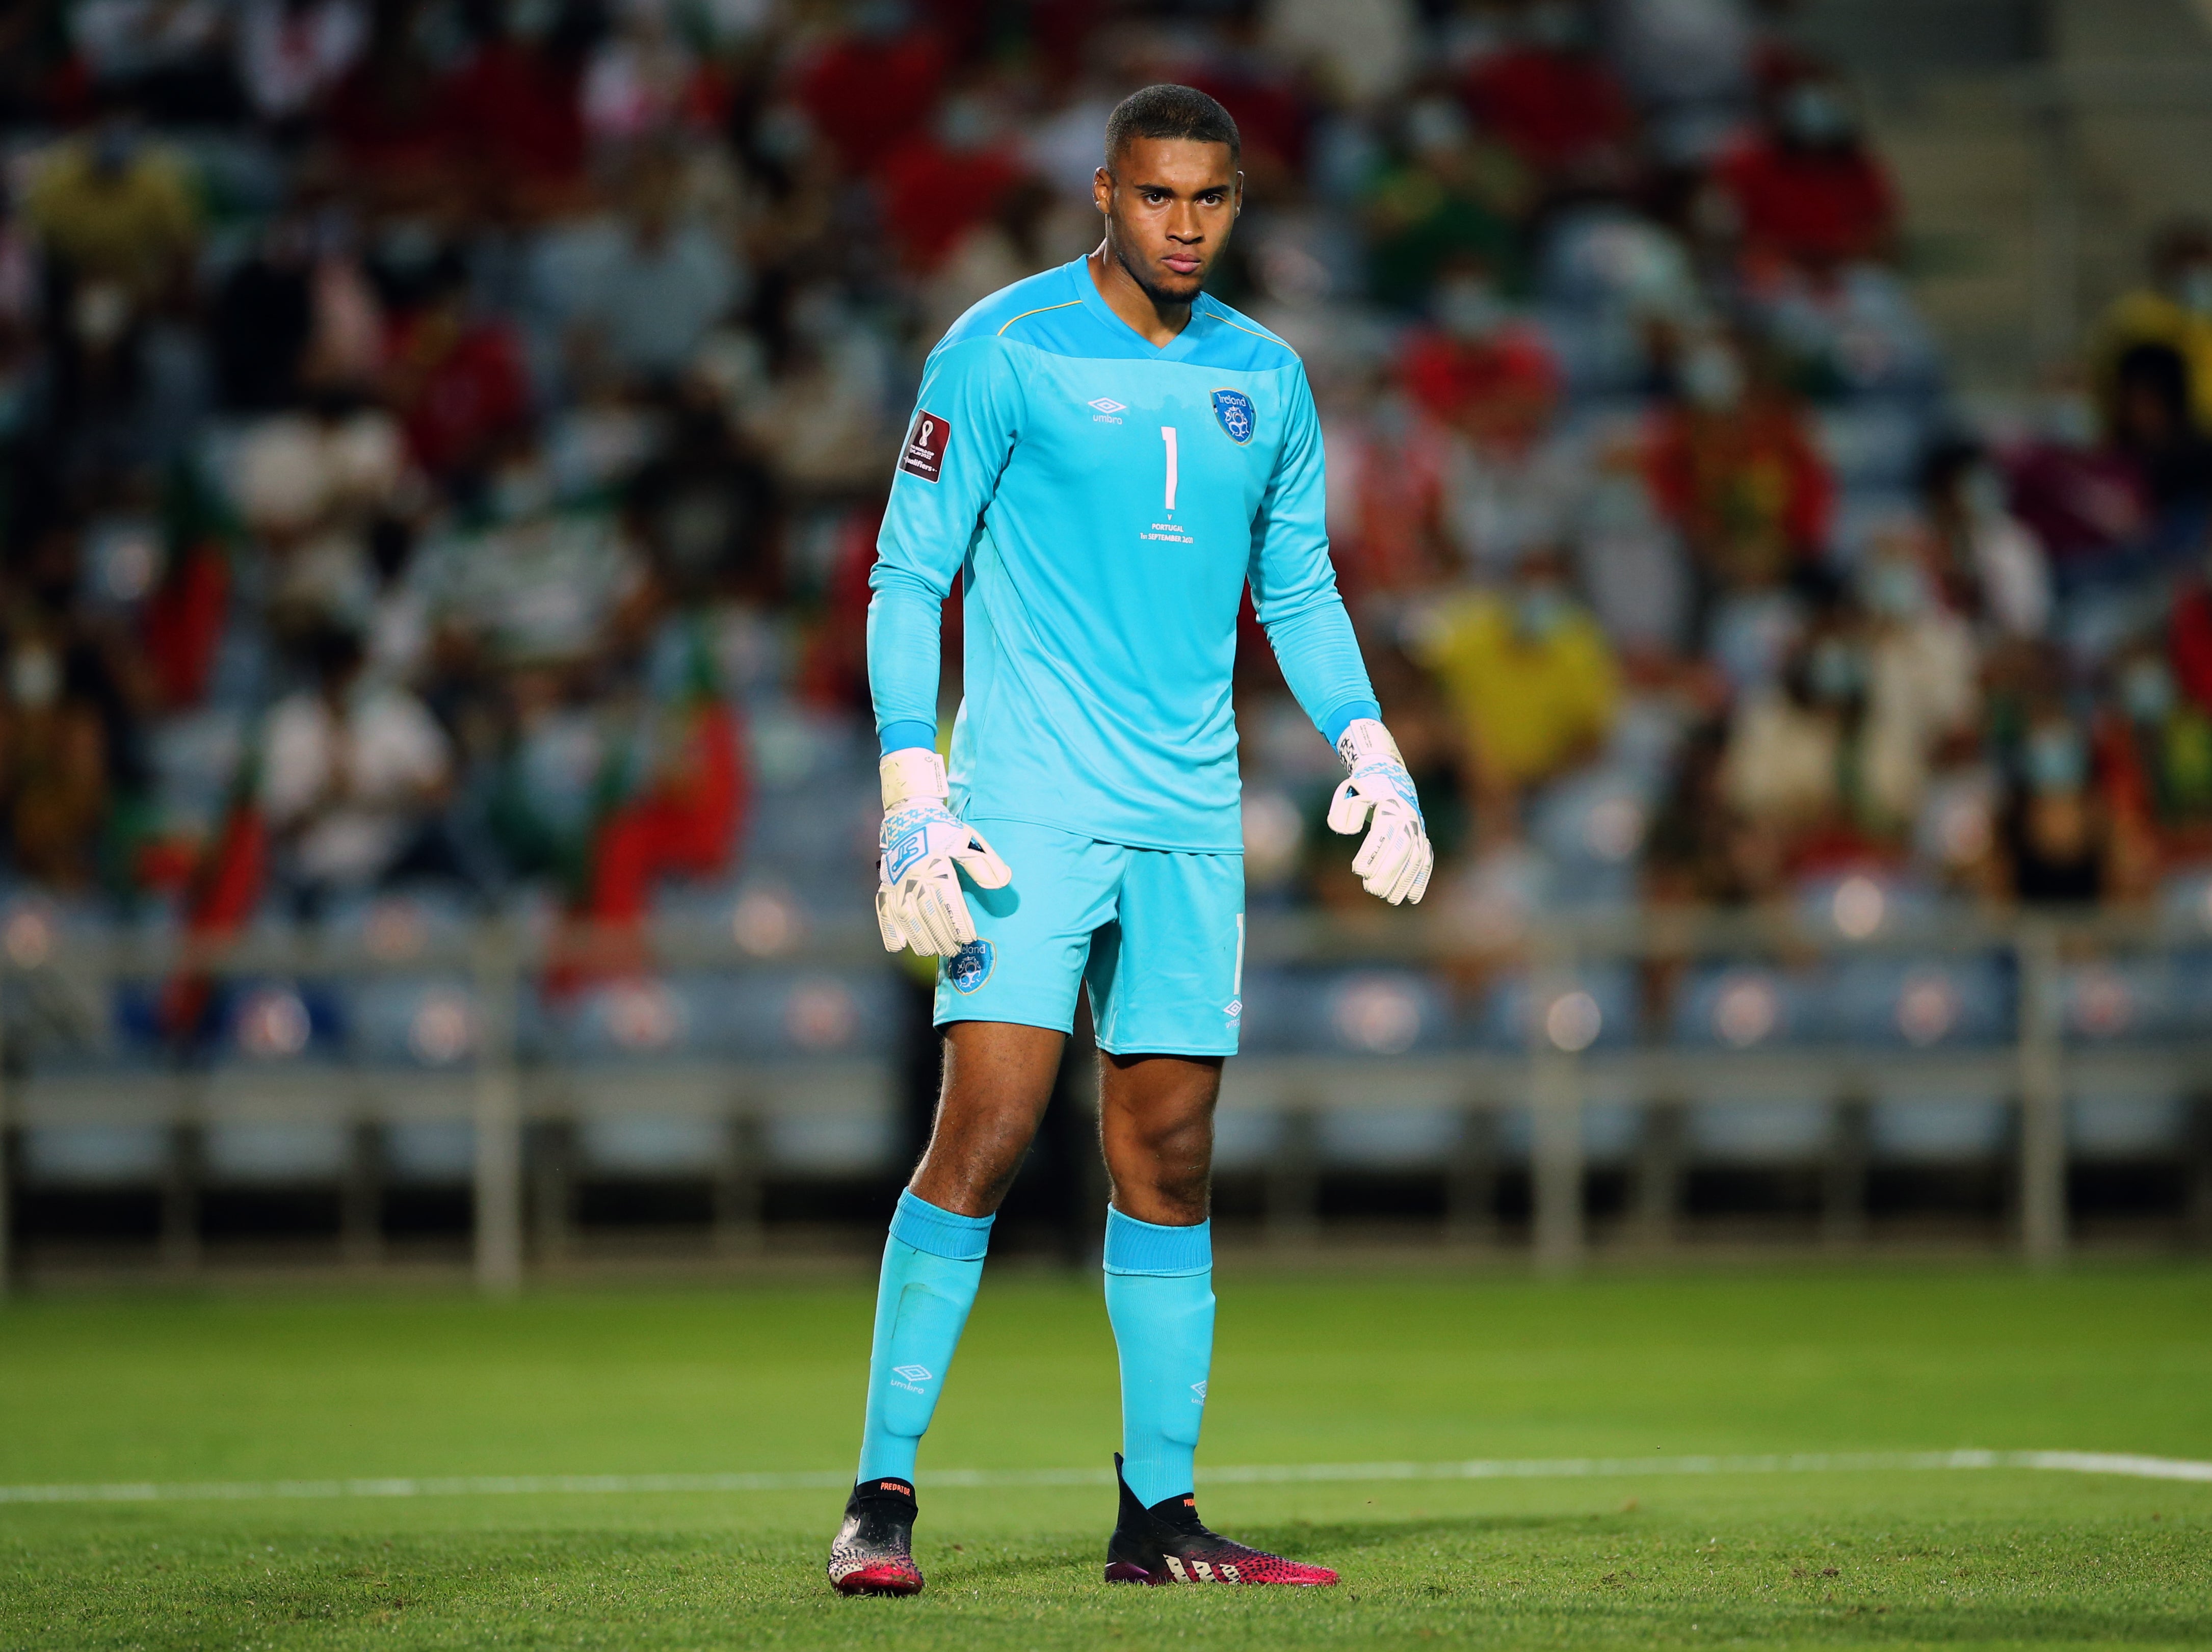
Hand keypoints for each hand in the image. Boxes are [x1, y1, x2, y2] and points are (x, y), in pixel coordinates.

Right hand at [875, 748, 1011, 955]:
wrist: (909, 813)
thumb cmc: (942, 829)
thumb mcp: (966, 840)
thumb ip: (984, 863)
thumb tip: (1004, 882)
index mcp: (937, 867)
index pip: (949, 902)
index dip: (958, 923)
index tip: (968, 938)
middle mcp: (915, 877)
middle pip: (928, 914)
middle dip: (941, 936)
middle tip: (954, 950)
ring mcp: (897, 882)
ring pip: (907, 917)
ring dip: (919, 937)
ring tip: (930, 951)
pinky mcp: (886, 884)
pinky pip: (884, 910)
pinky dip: (888, 929)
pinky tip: (897, 947)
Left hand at [1326, 718, 1433, 905]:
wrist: (1390, 776)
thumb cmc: (1364, 789)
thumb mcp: (1351, 792)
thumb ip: (1346, 810)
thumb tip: (1347, 831)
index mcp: (1391, 807)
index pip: (1383, 834)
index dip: (1372, 853)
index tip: (1358, 871)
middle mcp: (1408, 819)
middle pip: (1402, 850)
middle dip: (1389, 872)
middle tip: (1371, 890)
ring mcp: (1417, 830)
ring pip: (1414, 859)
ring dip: (1404, 881)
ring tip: (1389, 899)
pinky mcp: (1421, 839)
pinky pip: (1425, 861)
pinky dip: (1420, 879)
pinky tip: (1412, 898)